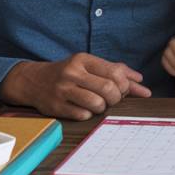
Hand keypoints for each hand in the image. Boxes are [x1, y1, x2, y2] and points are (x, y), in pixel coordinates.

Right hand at [0, 52, 150, 119]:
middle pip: (108, 89)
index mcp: (83, 60)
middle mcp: (72, 73)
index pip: (115, 72)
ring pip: (97, 104)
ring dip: (102, 107)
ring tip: (98, 104)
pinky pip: (82, 115)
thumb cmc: (69, 73)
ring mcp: (62, 90)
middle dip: (116, 98)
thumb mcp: (90, 65)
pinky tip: (84, 109)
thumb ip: (117, 71)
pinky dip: (88, 114)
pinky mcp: (55, 106)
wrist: (33, 80)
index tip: (124, 90)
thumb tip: (141, 82)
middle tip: (112, 99)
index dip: (125, 85)